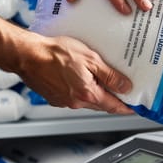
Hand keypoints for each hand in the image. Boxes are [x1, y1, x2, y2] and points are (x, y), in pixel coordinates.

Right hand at [16, 34, 134, 114]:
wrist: (27, 54)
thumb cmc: (54, 54)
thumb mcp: (90, 59)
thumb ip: (110, 75)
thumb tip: (125, 87)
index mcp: (88, 94)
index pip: (114, 106)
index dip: (127, 108)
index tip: (135, 108)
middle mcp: (76, 102)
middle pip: (101, 105)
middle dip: (112, 100)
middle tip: (122, 93)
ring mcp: (64, 102)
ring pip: (87, 101)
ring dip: (95, 94)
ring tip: (100, 81)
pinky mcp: (54, 98)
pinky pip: (73, 97)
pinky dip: (80, 91)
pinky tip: (79, 79)